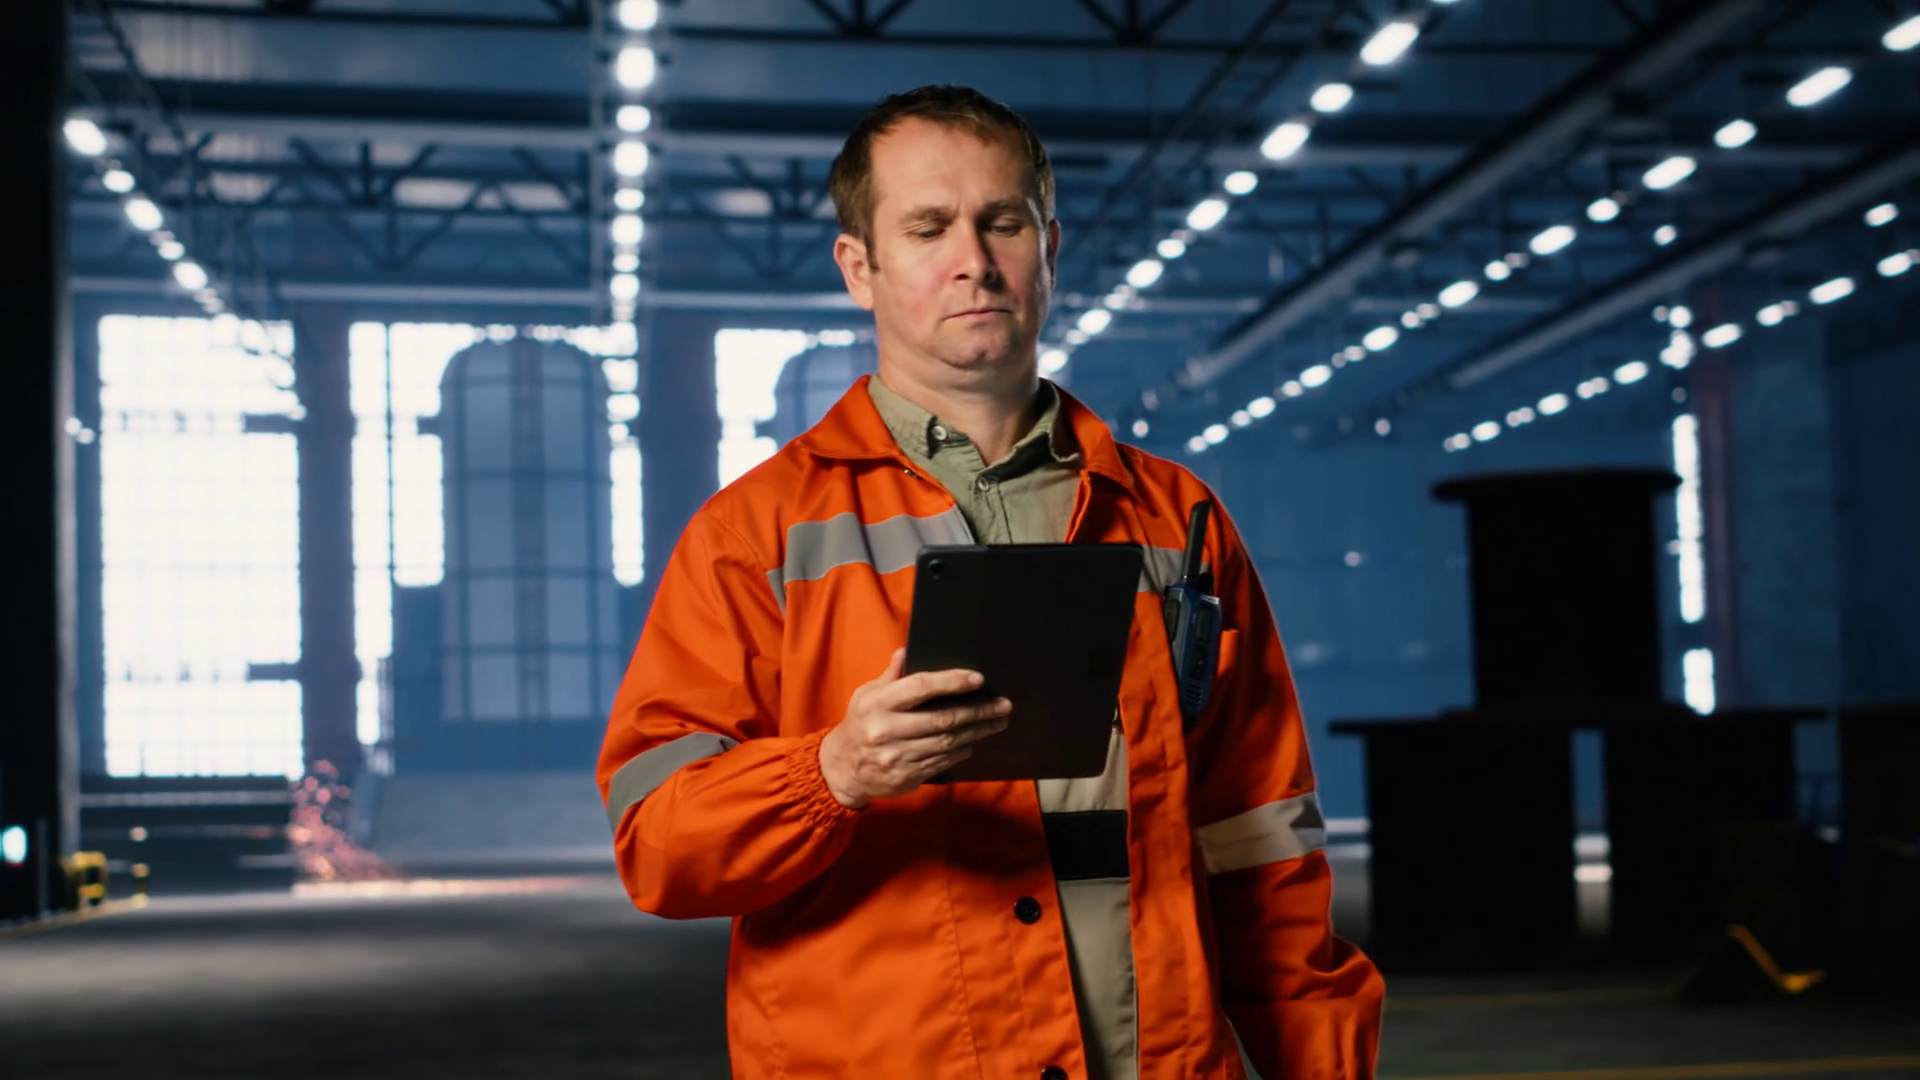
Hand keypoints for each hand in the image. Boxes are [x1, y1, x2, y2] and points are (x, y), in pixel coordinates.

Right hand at [818, 648, 1011, 809]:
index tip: (978, 678)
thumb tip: (907, 651)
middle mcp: (887, 730)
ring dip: (976, 732)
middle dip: (977, 711)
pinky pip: (942, 762)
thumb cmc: (858, 724)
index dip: (952, 682)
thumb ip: (891, 676)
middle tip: (1002, 705)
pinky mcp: (905, 776)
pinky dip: (961, 751)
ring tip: (996, 722)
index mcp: (878, 704)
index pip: (921, 687)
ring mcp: (897, 756)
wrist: (841, 769)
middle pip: (942, 719)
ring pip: (947, 743)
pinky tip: (973, 741)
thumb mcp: (866, 694)